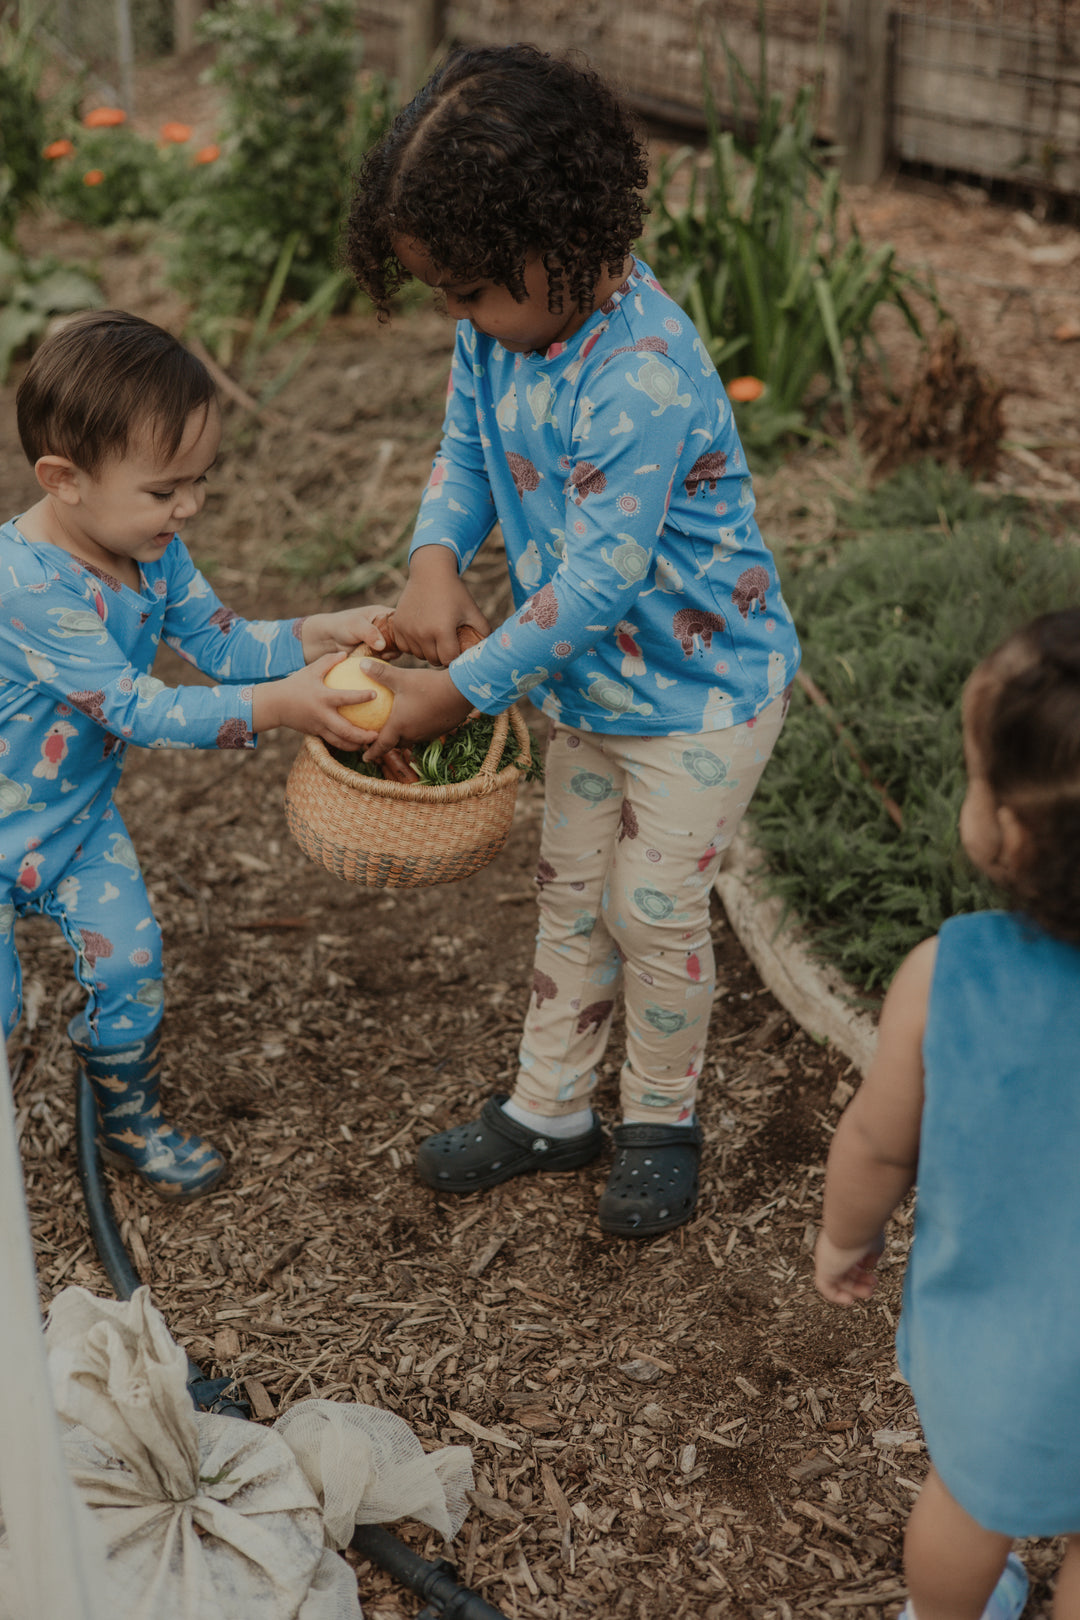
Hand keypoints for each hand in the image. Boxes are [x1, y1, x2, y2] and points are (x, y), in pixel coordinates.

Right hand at [251, 653, 382, 747]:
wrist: (274, 705)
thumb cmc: (295, 685)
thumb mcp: (310, 670)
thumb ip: (328, 661)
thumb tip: (346, 653)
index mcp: (323, 698)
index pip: (345, 698)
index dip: (361, 697)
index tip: (376, 695)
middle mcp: (322, 715)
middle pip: (346, 730)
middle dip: (363, 735)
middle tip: (379, 735)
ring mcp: (319, 727)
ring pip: (340, 742)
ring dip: (356, 745)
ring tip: (370, 744)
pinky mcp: (316, 734)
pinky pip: (333, 742)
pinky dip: (346, 745)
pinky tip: (357, 744)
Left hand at [300, 605, 396, 662]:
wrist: (325, 641)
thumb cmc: (340, 626)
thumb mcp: (355, 625)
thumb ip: (369, 632)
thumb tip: (382, 645)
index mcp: (384, 614)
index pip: (402, 621)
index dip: (404, 630)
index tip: (396, 640)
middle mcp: (386, 628)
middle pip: (402, 638)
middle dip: (397, 646)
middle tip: (386, 651)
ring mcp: (382, 642)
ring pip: (396, 650)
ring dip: (390, 655)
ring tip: (380, 657)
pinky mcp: (377, 655)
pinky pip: (386, 660)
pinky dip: (383, 663)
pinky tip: (376, 664)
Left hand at [357, 662, 473, 761]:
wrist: (461, 691)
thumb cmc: (428, 685)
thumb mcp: (402, 677)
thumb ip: (380, 673)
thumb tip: (361, 663)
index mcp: (399, 726)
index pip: (382, 745)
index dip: (372, 753)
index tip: (364, 757)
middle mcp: (413, 734)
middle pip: (396, 744)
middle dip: (386, 745)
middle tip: (378, 740)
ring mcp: (428, 734)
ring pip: (411, 739)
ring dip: (403, 737)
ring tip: (398, 730)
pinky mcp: (440, 730)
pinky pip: (424, 733)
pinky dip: (417, 729)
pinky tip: (418, 717)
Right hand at [393, 546, 489, 665]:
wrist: (430, 571)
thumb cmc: (455, 592)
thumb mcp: (472, 610)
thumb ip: (484, 631)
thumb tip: (493, 650)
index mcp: (443, 630)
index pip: (449, 660)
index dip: (455, 658)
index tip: (458, 652)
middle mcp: (423, 632)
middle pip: (434, 660)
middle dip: (442, 656)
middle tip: (448, 646)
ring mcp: (408, 630)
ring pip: (419, 655)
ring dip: (427, 651)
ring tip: (435, 640)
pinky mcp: (397, 626)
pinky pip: (404, 647)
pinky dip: (413, 645)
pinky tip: (421, 636)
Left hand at [814, 1229, 884, 1305]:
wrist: (853, 1224)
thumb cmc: (865, 1230)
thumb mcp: (874, 1243)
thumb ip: (871, 1255)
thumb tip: (868, 1267)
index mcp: (843, 1240)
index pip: (849, 1258)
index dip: (862, 1268)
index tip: (874, 1274)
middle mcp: (832, 1249)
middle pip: (844, 1269)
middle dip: (859, 1280)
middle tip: (873, 1286)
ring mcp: (826, 1258)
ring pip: (836, 1279)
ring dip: (852, 1289)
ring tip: (869, 1293)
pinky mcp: (822, 1268)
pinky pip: (825, 1287)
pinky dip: (836, 1296)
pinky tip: (849, 1300)